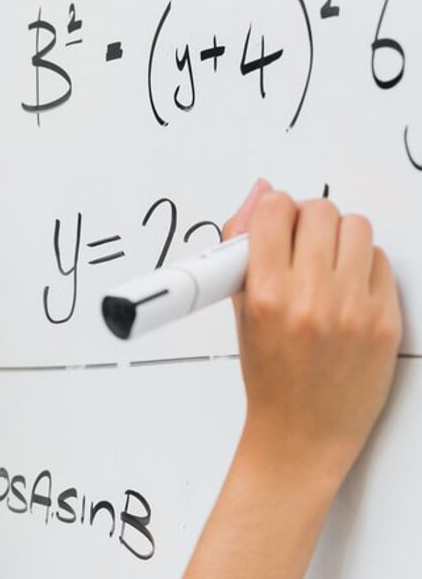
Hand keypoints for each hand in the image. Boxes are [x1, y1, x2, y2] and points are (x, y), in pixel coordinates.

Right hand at [223, 179, 401, 475]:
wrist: (303, 433)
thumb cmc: (269, 377)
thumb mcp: (240, 312)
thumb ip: (243, 249)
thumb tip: (258, 196)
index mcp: (266, 296)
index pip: (274, 212)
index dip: (272, 212)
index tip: (272, 223)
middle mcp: (312, 299)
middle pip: (320, 212)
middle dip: (307, 221)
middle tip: (300, 244)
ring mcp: (354, 309)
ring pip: (357, 228)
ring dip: (339, 238)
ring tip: (326, 264)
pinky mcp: (387, 320)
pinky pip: (381, 262)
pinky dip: (364, 267)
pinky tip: (347, 289)